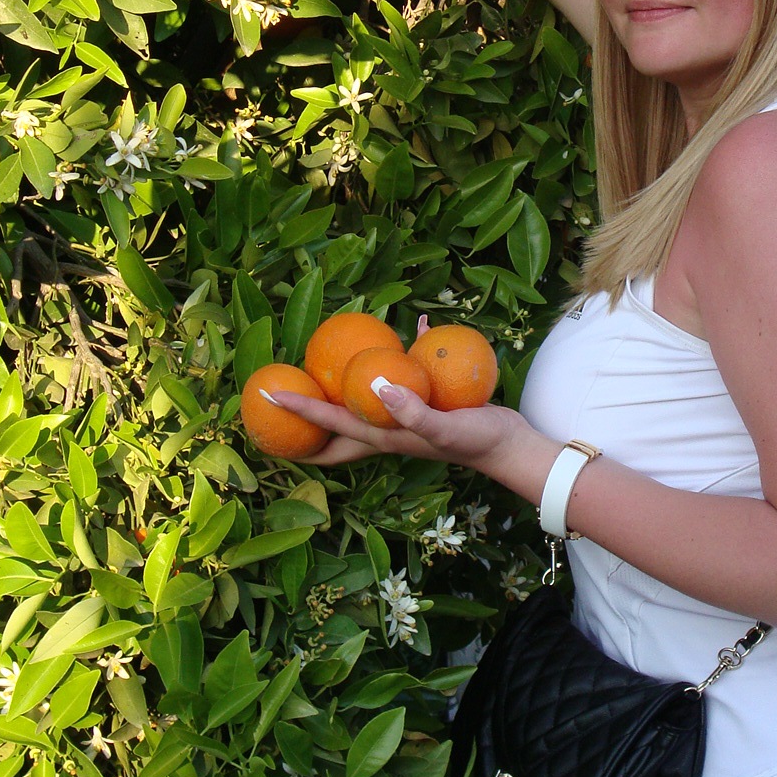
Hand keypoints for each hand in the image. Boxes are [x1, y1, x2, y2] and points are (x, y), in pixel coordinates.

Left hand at [257, 377, 540, 486]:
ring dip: (345, 388)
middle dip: (307, 419)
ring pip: (364, 401)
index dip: (297, 409)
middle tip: (281, 398)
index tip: (266, 394)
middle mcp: (386, 428)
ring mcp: (405, 416)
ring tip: (327, 367)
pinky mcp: (426, 402)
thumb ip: (411, 410)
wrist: (509, 445)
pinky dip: (406, 354)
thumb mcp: (441, 426)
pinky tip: (415, 331)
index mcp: (381, 436)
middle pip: (335, 427)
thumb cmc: (474, 441)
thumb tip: (377, 385)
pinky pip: (406, 376)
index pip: (329, 422)